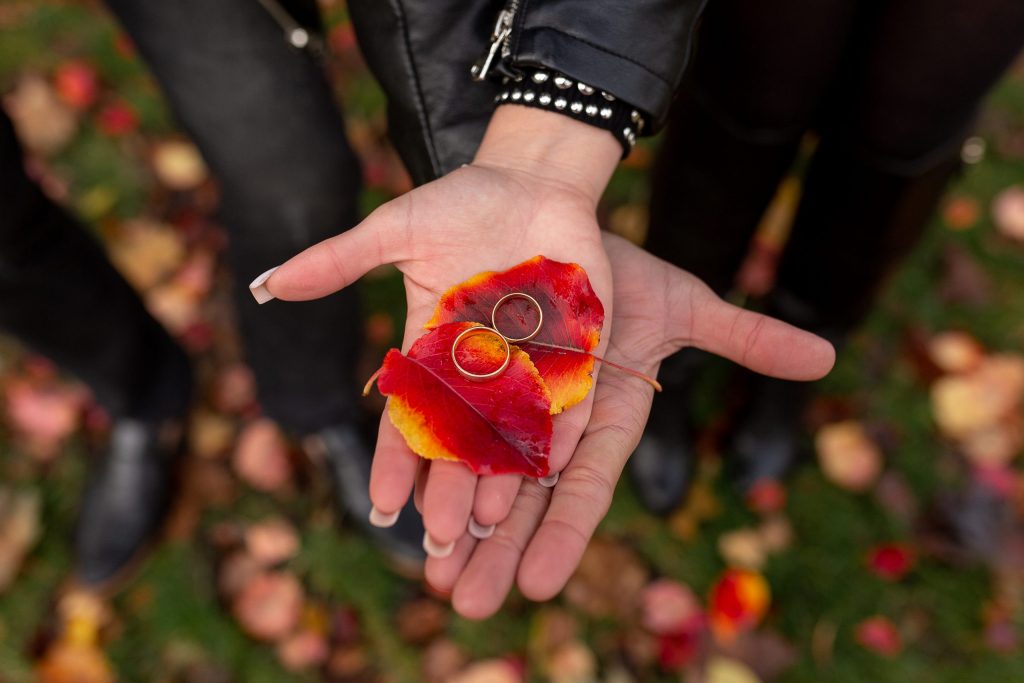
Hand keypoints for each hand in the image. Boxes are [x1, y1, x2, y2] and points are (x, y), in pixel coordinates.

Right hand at [251, 107, 621, 557]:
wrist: (531, 178)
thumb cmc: (461, 203)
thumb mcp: (394, 232)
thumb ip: (338, 261)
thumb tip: (264, 284)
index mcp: (434, 345)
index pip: (409, 413)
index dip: (395, 458)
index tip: (381, 503)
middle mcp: (480, 364)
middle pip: (461, 435)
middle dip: (448, 484)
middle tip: (438, 536)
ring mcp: (529, 357)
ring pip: (512, 427)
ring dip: (501, 472)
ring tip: (489, 521)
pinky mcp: (578, 342)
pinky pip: (571, 393)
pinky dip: (563, 424)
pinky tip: (553, 465)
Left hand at [422, 232, 835, 617]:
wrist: (569, 234)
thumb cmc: (630, 276)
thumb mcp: (688, 304)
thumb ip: (745, 339)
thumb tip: (824, 355)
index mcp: (605, 419)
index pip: (584, 488)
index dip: (562, 535)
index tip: (536, 588)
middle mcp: (556, 425)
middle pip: (525, 499)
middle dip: (497, 551)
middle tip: (465, 604)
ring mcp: (508, 405)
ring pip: (479, 473)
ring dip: (454, 523)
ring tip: (430, 573)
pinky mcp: (466, 375)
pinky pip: (442, 422)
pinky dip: (423, 461)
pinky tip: (400, 503)